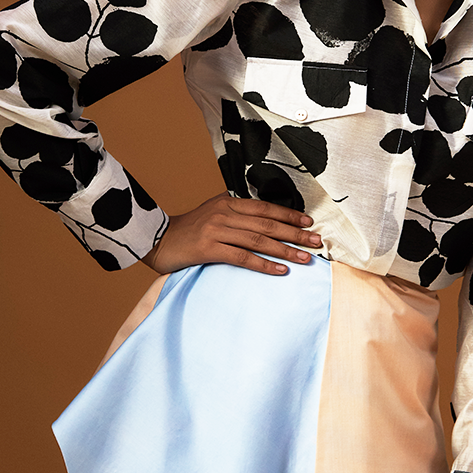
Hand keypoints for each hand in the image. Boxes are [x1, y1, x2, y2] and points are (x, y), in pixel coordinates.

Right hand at [141, 194, 321, 275]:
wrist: (155, 240)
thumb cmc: (187, 231)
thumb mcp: (213, 214)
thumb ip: (236, 216)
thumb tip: (266, 224)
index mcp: (227, 202)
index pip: (265, 208)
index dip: (288, 215)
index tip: (309, 223)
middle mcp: (224, 214)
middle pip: (267, 224)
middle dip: (295, 234)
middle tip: (316, 242)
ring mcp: (216, 230)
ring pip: (259, 241)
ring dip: (286, 250)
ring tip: (306, 258)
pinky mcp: (209, 249)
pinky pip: (242, 257)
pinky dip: (264, 264)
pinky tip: (280, 271)